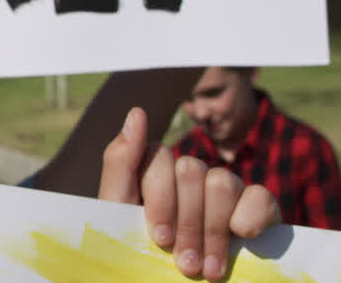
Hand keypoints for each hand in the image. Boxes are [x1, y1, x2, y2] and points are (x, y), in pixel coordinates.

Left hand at [99, 108, 279, 280]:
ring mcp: (223, 189)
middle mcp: (190, 174)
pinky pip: (261, 195)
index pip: (160, 157)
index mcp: (154, 169)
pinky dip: (250, 218)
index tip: (159, 238)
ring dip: (214, 231)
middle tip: (184, 262)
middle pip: (192, 169)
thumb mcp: (117, 209)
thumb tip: (137, 111)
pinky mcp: (256, 209)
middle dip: (188, 223)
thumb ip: (121, 161)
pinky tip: (240, 239)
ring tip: (208, 269)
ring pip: (222, 181)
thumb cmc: (135, 250)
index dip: (162, 200)